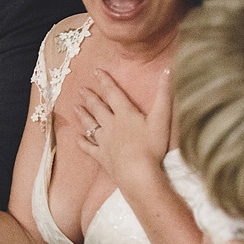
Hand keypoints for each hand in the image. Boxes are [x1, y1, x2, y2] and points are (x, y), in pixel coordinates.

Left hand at [75, 68, 171, 185]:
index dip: (105, 81)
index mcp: (124, 114)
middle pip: (98, 108)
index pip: (113, 93)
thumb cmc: (151, 146)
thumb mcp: (161, 119)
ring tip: (75, 107)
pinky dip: (82, 142)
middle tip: (81, 90)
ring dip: (83, 115)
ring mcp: (104, 141)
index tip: (96, 72)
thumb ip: (164, 95)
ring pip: (91, 125)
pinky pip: (89, 148)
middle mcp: (111, 125)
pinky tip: (77, 138)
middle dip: (90, 97)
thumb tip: (168, 70)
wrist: (137, 173)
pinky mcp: (102, 157)